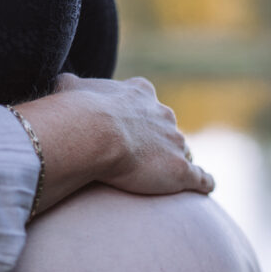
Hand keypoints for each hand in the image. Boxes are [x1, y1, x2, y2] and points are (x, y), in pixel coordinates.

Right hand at [16, 74, 213, 214]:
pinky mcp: (181, 170)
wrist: (95, 134)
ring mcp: (175, 142)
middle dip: (160, 139)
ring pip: (183, 151)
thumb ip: (72, 85)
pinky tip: (206, 187)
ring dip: (177, 161)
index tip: (131, 127)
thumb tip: (64, 84)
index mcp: (140, 94)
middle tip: (147, 156)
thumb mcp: (69, 88)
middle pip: (167, 127)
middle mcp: (163, 114)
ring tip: (171, 176)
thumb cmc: (78, 111)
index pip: (146, 102)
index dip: (139, 116)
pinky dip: (204, 182)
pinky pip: (201, 177)